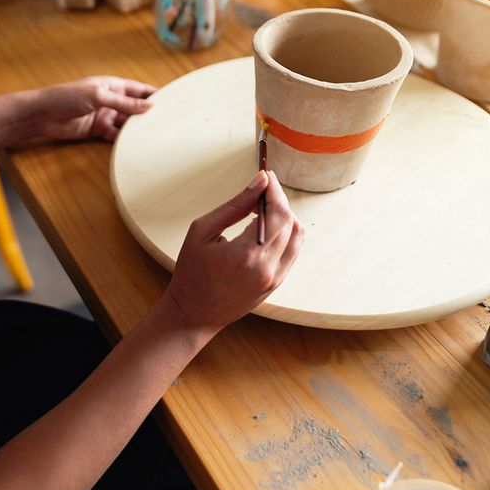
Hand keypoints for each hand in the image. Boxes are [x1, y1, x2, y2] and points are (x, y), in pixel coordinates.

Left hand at [27, 77, 155, 141]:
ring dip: (138, 129)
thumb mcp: (98, 96)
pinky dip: (124, 139)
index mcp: (113, 85)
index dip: (155, 95)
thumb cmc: (65, 97)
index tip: (172, 102)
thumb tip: (148, 106)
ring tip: (154, 136)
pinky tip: (135, 145)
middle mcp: (111, 100)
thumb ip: (123, 103)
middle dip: (149, 115)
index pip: (139, 90)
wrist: (42, 115)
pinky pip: (116, 135)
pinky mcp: (98, 130)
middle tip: (167, 123)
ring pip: (127, 123)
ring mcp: (105, 115)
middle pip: (135, 108)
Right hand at [164, 170, 304, 336]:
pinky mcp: (277, 284)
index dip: (275, 190)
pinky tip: (265, 228)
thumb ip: (234, 205)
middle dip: (279, 200)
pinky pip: (292, 251)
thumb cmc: (191, 273)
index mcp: (246, 254)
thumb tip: (260, 182)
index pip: (277, 212)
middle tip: (261, 190)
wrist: (193, 314)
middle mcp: (267, 268)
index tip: (267, 175)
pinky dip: (285, 234)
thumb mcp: (202, 231)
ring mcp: (275, 278)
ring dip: (285, 217)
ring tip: (262, 210)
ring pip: (297, 236)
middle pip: (290, 221)